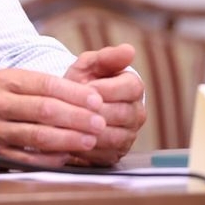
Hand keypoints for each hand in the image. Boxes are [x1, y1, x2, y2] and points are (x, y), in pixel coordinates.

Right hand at [0, 68, 106, 166]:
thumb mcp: (12, 81)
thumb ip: (43, 86)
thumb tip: (84, 95)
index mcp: (6, 80)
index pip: (46, 84)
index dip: (74, 93)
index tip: (96, 101)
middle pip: (44, 110)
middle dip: (77, 117)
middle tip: (99, 122)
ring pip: (37, 135)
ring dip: (68, 138)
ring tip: (90, 140)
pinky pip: (27, 158)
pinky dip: (50, 158)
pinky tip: (66, 155)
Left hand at [63, 43, 146, 165]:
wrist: (70, 105)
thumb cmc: (82, 81)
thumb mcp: (89, 65)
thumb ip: (106, 57)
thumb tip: (129, 49)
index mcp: (134, 88)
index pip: (130, 88)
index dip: (106, 88)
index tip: (85, 86)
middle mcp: (136, 113)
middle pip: (122, 114)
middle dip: (95, 110)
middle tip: (73, 106)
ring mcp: (128, 136)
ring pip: (113, 136)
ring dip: (89, 130)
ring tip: (68, 122)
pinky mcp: (115, 155)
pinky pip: (102, 154)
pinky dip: (84, 148)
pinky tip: (68, 139)